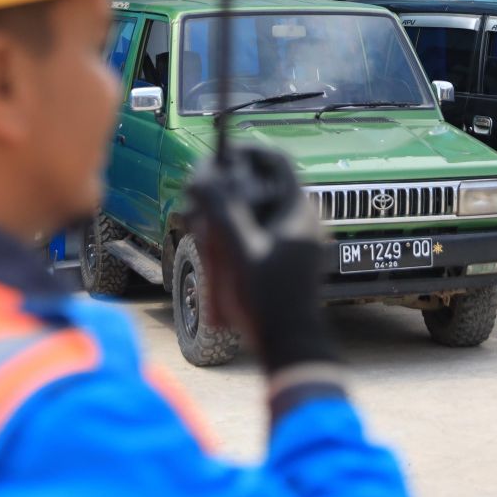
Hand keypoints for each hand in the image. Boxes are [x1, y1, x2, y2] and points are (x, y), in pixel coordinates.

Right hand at [184, 143, 335, 373]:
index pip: (276, 160)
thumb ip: (220, 209)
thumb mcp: (238, 250)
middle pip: (256, 186)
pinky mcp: (284, 256)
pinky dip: (233, 237)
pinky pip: (254, 233)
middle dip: (223, 193)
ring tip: (203, 239)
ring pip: (251, 211)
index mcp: (298, 210)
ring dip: (223, 218)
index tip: (217, 155)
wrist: (289, 345)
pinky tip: (215, 256)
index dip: (245, 151)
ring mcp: (293, 238)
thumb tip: (201, 175)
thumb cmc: (269, 301)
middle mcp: (300, 219)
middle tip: (196, 205)